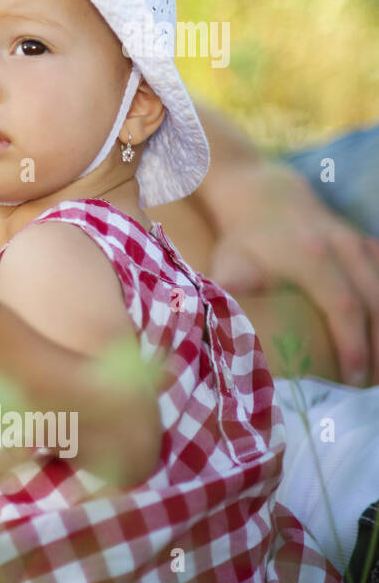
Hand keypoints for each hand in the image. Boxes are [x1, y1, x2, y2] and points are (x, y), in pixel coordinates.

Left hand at [206, 162, 378, 386]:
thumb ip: (232, 293)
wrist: (264, 195)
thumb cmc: (244, 238)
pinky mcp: (370, 246)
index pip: (343, 306)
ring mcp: (361, 245)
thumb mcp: (231, 263)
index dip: (352, 343)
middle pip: (377, 304)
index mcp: (312, 257)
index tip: (352, 377)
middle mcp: (344, 249)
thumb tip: (219, 326)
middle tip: (372, 387)